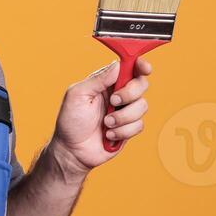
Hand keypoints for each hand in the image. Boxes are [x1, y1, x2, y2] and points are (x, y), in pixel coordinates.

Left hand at [49, 57, 153, 174]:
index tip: (145, 68)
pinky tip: (108, 135)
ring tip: (105, 123)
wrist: (72, 151)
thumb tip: (117, 65)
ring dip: (122, 117)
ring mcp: (125, 112)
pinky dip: (122, 131)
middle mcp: (119, 94)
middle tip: (113, 101)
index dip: (140, 65)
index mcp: (107, 82)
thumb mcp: (78, 94)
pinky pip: (138, 125)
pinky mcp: (129, 129)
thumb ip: (98, 79)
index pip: (129, 67)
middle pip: (141, 84)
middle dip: (130, 93)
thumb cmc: (71, 121)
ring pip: (142, 106)